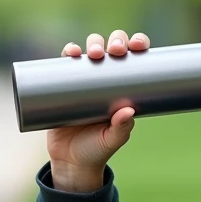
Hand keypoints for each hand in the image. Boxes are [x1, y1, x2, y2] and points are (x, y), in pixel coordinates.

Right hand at [47, 30, 149, 192]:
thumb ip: (122, 128)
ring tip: (94, 53)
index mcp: (124, 86)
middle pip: (112, 47)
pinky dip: (68, 51)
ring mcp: (83, 78)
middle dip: (116, 40)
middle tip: (115, 51)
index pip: (134, 58)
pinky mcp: (62, 84)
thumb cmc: (97, 149)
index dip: (137, 43)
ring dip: (93, 42)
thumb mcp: (113, 140)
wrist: (70, 161)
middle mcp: (105, 77)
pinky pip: (65, 61)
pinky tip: (71, 51)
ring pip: (90, 49)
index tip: (138, 45)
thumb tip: (128, 111)